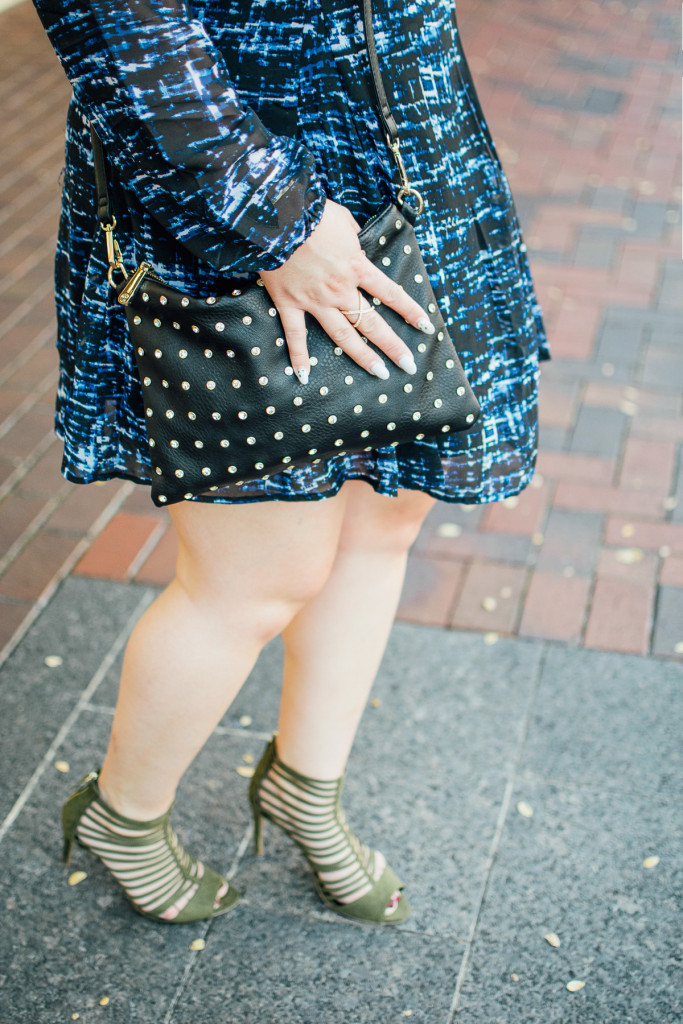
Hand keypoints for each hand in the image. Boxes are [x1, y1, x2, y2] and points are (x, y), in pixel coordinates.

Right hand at [258, 199, 434, 383]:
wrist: (277, 216)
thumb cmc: (312, 212)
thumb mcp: (343, 219)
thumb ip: (354, 235)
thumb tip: (356, 240)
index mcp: (357, 266)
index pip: (390, 293)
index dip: (410, 310)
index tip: (425, 327)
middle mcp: (340, 289)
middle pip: (372, 323)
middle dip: (393, 345)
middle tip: (408, 365)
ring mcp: (315, 300)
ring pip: (343, 335)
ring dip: (362, 356)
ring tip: (379, 374)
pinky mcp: (290, 303)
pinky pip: (296, 335)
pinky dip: (299, 356)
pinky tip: (303, 376)